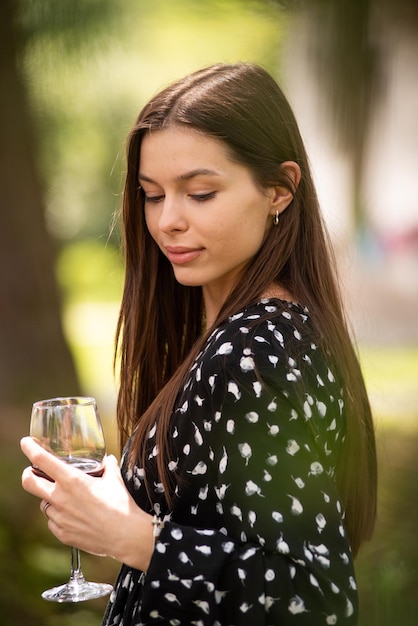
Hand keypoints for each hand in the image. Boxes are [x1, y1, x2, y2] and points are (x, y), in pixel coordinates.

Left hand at [21, 437, 154, 570]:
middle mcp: (61, 498)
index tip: (26, 443)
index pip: (42, 460)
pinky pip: (53, 521)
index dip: (30, 448)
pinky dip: (59, 517)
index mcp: (72, 480)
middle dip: (28, 474)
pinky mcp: (62, 534)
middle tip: (32, 471)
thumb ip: (108, 466)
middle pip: (29, 482)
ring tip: (69, 500)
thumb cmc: (121, 506)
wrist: (126, 536)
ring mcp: (59, 518)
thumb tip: (107, 460)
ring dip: (51, 499)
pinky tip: (75, 516)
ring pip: (44, 504)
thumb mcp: (115, 479)